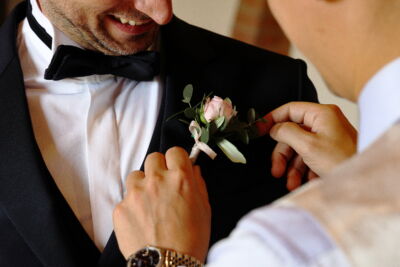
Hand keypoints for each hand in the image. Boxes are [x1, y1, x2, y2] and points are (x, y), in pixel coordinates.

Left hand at [113, 147, 210, 261]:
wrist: (168, 266)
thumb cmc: (191, 240)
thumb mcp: (204, 209)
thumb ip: (198, 183)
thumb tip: (193, 169)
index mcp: (180, 178)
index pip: (174, 151)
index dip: (176, 160)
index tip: (176, 168)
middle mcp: (156, 180)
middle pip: (153, 158)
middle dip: (159, 169)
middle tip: (163, 185)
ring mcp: (136, 193)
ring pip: (136, 175)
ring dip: (143, 184)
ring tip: (150, 204)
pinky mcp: (121, 207)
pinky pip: (125, 198)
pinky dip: (133, 205)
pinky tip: (142, 220)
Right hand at [258, 102, 356, 190]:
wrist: (363, 182)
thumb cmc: (344, 161)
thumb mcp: (308, 146)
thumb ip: (286, 132)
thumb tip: (274, 128)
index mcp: (321, 114)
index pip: (289, 109)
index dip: (272, 119)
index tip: (259, 129)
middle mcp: (324, 123)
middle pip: (292, 133)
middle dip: (283, 154)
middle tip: (276, 168)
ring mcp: (327, 137)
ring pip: (299, 148)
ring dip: (292, 167)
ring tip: (290, 181)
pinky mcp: (329, 151)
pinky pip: (309, 157)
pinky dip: (303, 170)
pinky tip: (304, 181)